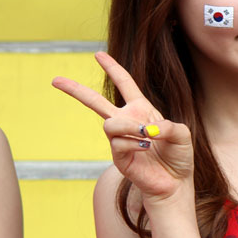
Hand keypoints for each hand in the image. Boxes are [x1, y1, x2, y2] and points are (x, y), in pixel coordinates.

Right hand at [52, 52, 193, 203]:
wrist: (175, 182)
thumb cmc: (179, 155)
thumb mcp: (182, 134)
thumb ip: (168, 126)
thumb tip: (147, 128)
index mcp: (141, 109)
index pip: (124, 84)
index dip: (113, 68)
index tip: (98, 55)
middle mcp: (127, 121)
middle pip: (96, 102)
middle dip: (76, 90)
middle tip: (55, 80)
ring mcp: (120, 140)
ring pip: (109, 124)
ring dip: (129, 127)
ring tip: (147, 135)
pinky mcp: (117, 158)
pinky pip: (118, 144)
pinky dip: (135, 144)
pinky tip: (146, 149)